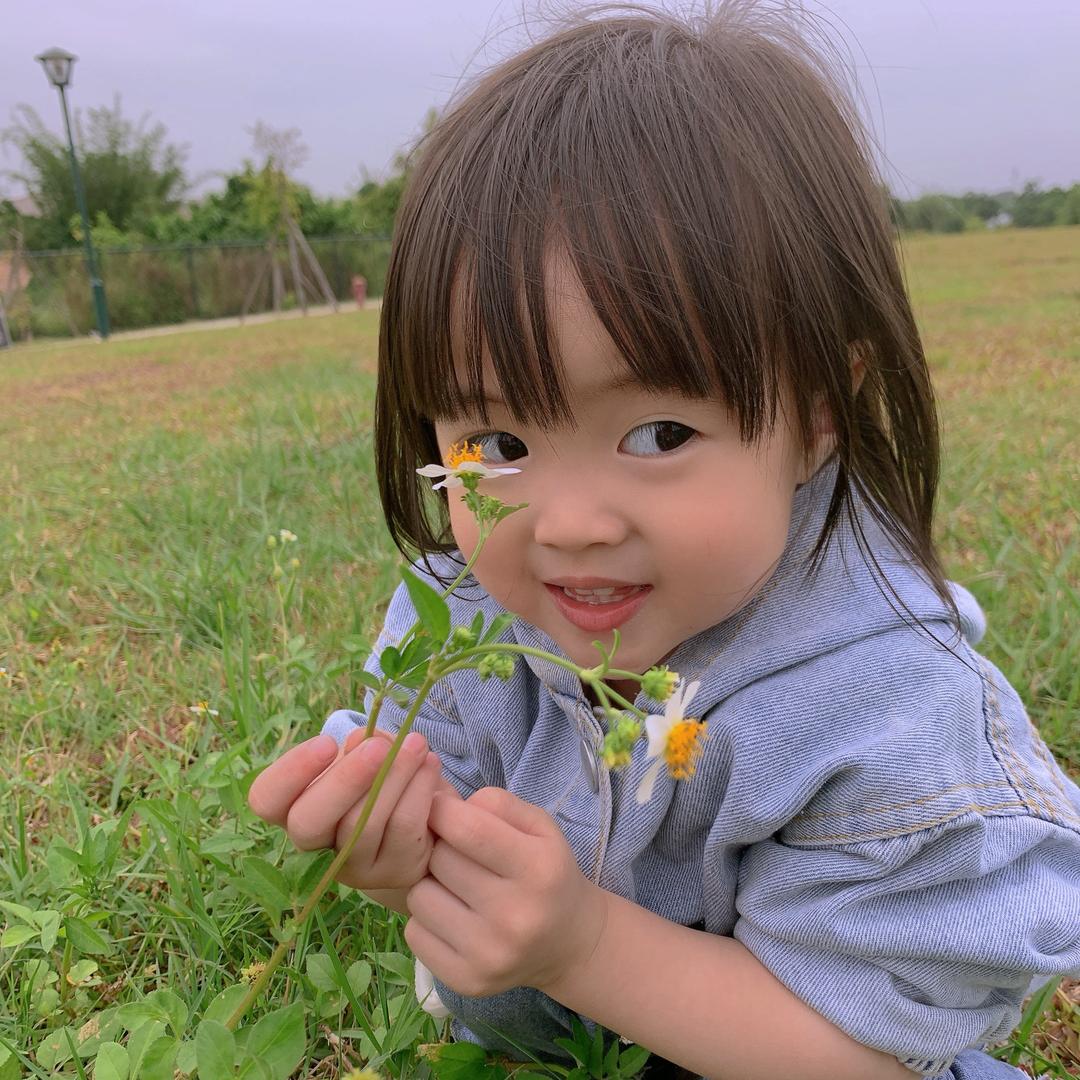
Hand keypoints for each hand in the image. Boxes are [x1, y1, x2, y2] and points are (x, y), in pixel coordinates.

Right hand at [247, 728, 460, 891]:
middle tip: (378, 748)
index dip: (291, 771)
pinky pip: (403, 827)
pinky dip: (419, 789)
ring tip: (416, 744)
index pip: (267, 800)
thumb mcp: (366, 757)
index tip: (327, 743)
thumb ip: (360, 747)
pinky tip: (430, 764)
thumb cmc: (382, 778)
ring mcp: (354, 868)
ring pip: (363, 825)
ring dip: (393, 776)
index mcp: (294, 809)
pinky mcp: (394, 871)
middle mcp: (315, 847)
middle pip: (309, 822)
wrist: (427, 820)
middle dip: (345, 780)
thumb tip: (361, 741)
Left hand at [404, 787, 608, 998]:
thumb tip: (443, 806)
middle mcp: (515, 917)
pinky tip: (453, 917)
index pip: (467, 828)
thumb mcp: (539, 826)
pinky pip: (414, 934)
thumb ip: (495, 803)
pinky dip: (426, 920)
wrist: (569, 944)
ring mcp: (489, 955)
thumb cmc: (548, 872)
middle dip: (441, 847)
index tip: (443, 811)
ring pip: (419, 897)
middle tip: (457, 854)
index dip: (444, 811)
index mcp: (538, 869)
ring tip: (456, 887)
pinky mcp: (467, 981)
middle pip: (439, 860)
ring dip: (431, 884)